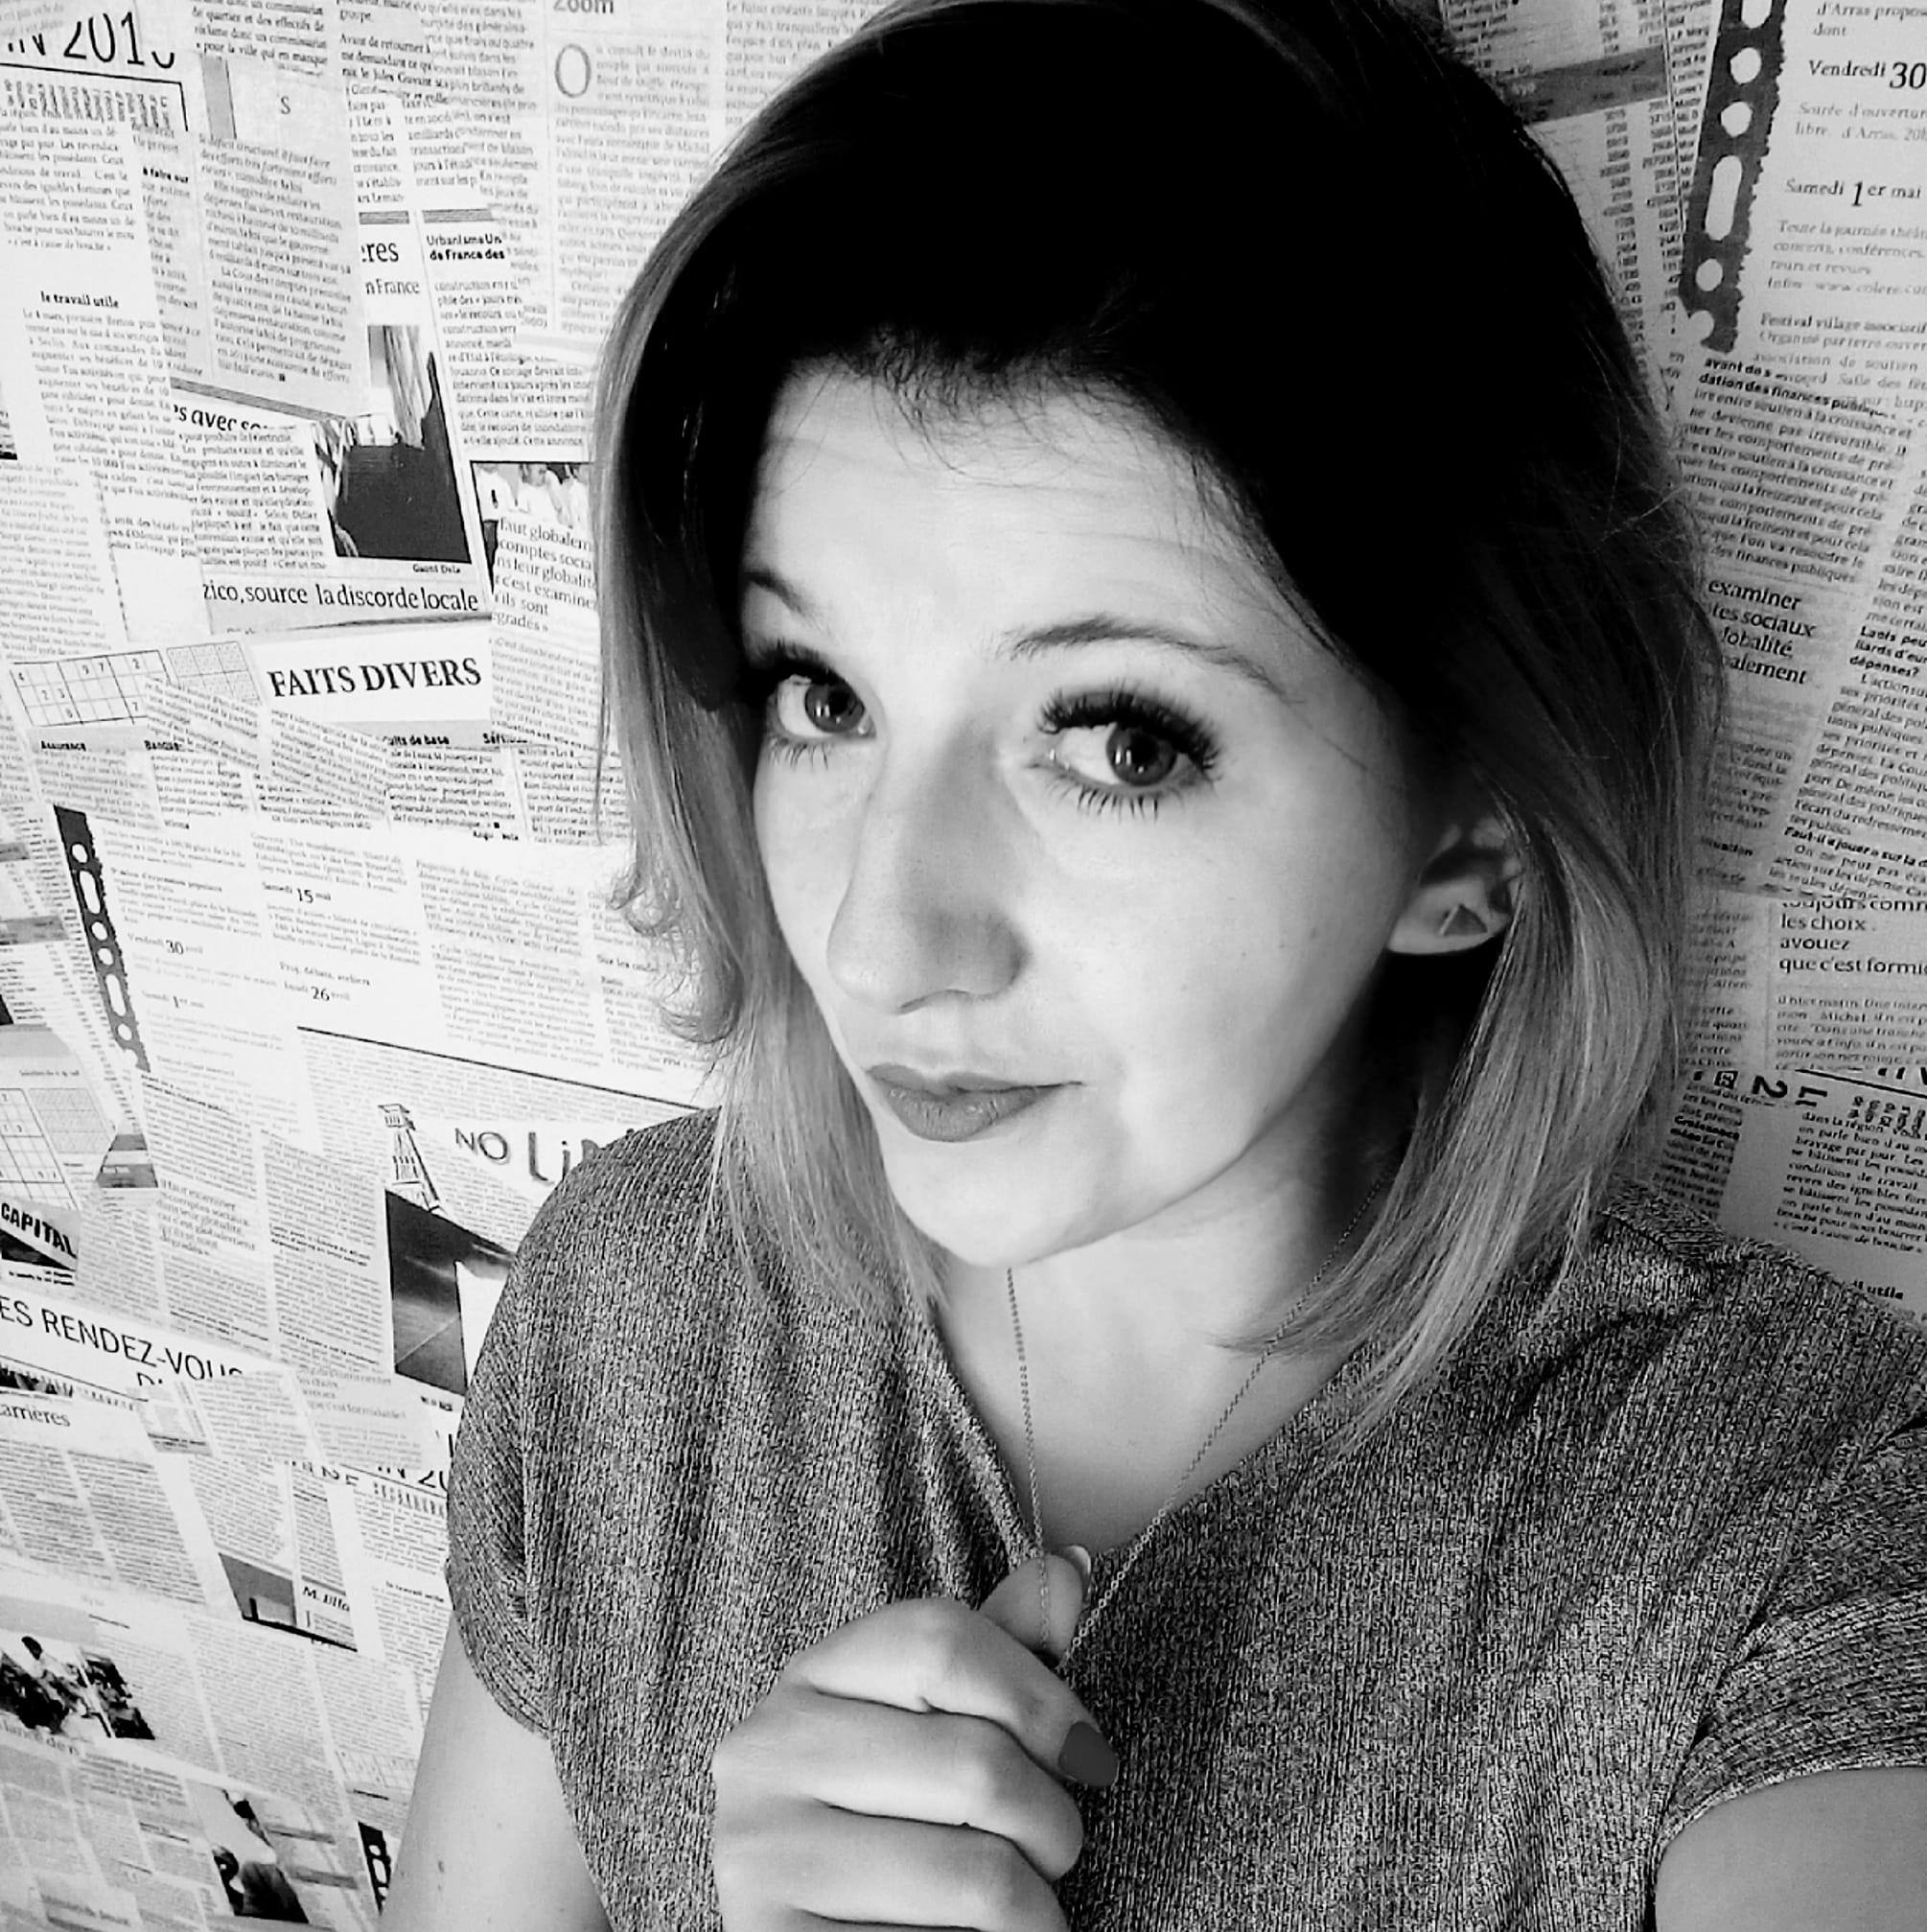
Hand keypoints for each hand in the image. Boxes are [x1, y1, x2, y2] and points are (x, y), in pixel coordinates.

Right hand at [711, 1548, 1114, 1929]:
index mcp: (806, 1681)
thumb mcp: (937, 1731)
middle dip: (1053, 1823)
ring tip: (1021, 1915)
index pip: (938, 1640)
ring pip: (979, 1873)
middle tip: (1054, 1854)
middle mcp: (764, 1755)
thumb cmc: (897, 1835)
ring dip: (1036, 1909)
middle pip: (976, 1761)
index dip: (1040, 1695)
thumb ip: (996, 1656)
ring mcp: (762, 1857)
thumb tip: (1071, 1566)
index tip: (1088, 1753)